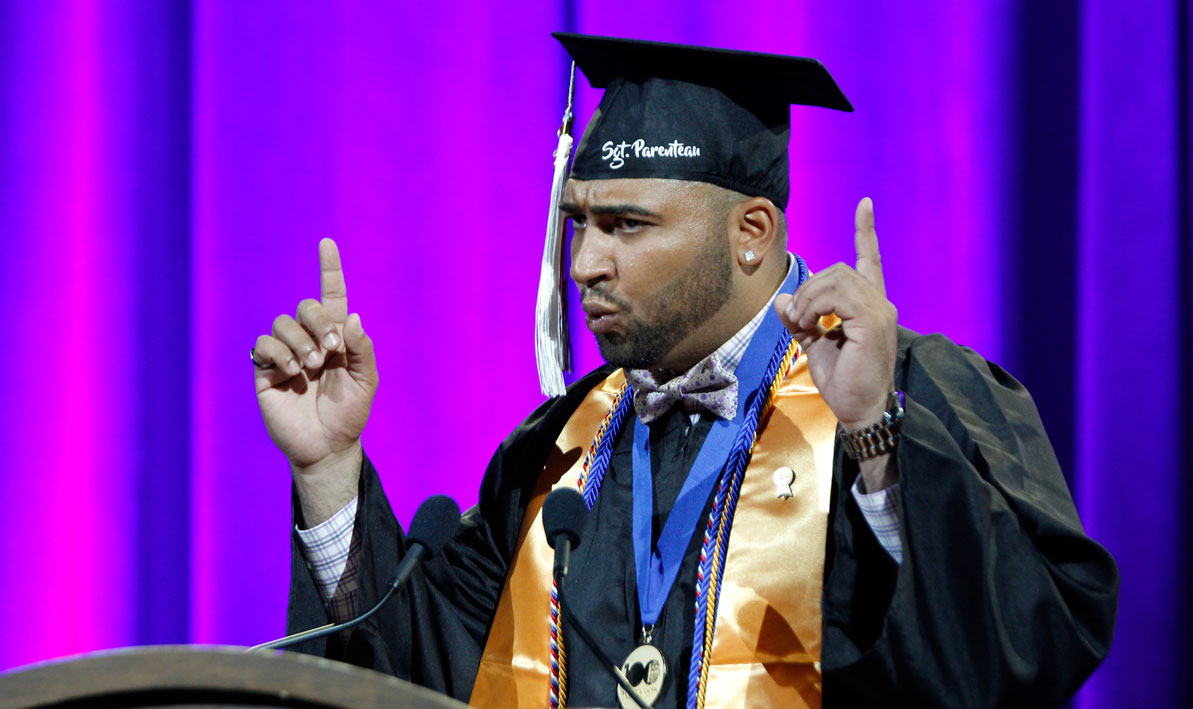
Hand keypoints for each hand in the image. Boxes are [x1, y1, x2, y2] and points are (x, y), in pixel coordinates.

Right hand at [252, 239, 377, 484]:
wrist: (327, 446)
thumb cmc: (349, 413)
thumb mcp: (366, 380)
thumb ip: (362, 348)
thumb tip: (354, 318)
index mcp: (337, 337)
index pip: (331, 295)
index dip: (329, 269)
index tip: (327, 243)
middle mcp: (309, 339)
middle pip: (306, 306)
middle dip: (320, 322)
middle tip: (331, 350)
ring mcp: (285, 353)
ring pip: (283, 323)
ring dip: (300, 341)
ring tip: (312, 366)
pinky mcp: (265, 369)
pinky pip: (263, 343)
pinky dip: (279, 352)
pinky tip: (292, 371)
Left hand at [775, 198, 896, 430]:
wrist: (859, 411)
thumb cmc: (844, 382)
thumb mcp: (814, 346)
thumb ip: (801, 320)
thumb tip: (783, 300)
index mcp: (870, 305)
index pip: (869, 260)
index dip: (866, 232)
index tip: (864, 204)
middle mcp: (880, 302)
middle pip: (838, 268)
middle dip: (809, 287)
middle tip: (797, 318)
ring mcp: (879, 311)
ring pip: (835, 278)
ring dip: (809, 298)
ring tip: (803, 323)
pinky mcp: (872, 321)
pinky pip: (836, 295)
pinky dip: (814, 306)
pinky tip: (808, 324)